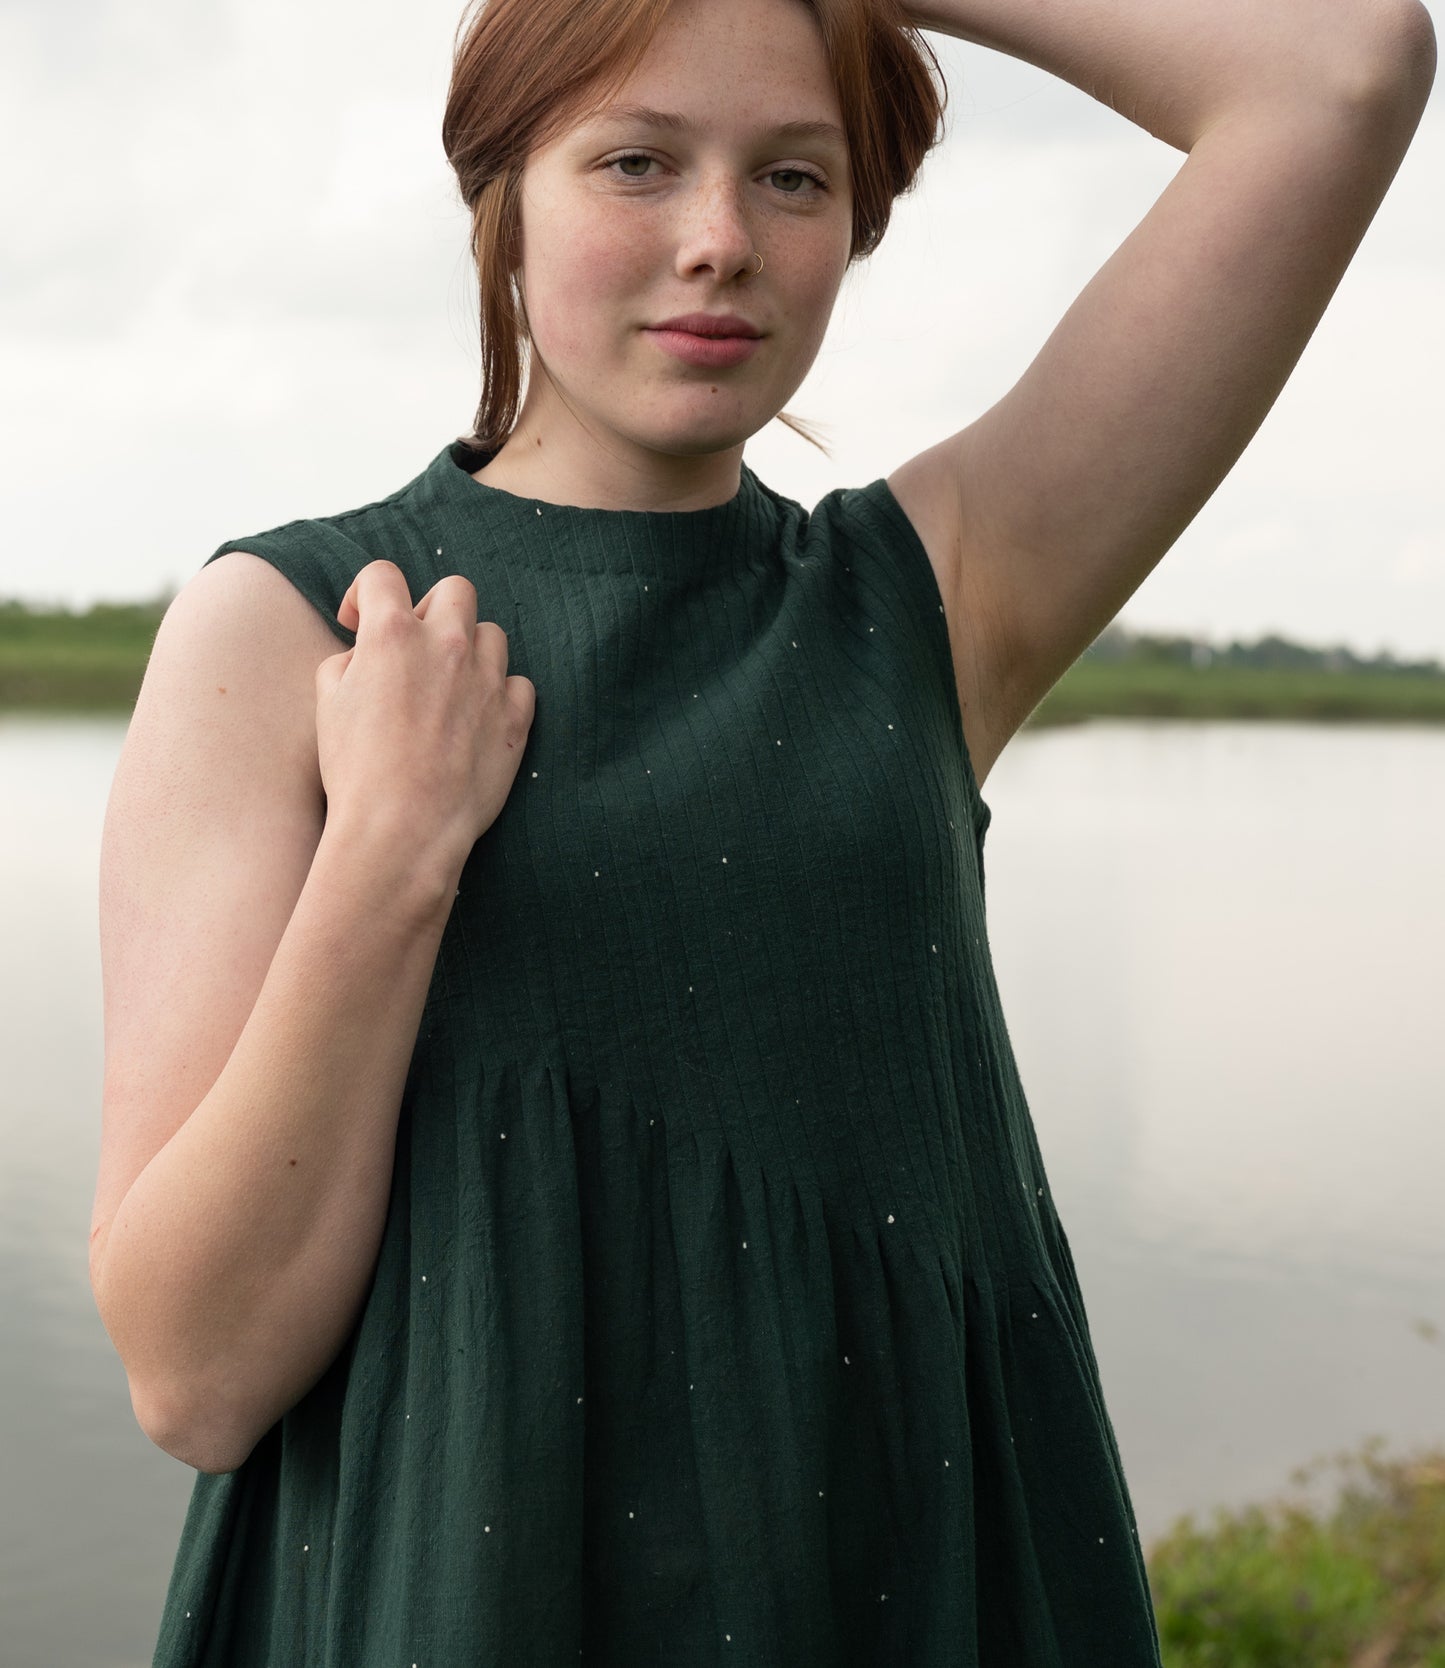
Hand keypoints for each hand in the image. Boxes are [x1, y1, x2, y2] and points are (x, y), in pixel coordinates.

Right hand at [315, 561, 535, 875]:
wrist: (403, 828)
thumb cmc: (356, 770)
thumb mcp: (328, 703)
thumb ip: (350, 660)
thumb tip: (366, 653)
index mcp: (392, 634)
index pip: (381, 575)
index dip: (363, 593)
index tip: (356, 622)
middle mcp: (446, 645)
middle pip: (455, 590)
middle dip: (432, 609)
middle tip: (414, 647)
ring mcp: (488, 679)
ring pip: (492, 635)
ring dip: (470, 650)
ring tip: (448, 686)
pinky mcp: (516, 717)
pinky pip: (519, 684)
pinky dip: (500, 694)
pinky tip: (477, 717)